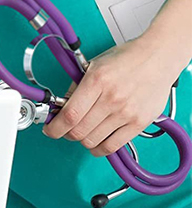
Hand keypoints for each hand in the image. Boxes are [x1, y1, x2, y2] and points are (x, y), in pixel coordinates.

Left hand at [42, 37, 175, 156]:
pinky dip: (100, 148)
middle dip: (65, 133)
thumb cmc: (125, 59)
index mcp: (96, 80)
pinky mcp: (139, 123)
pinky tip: (95, 143)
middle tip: (62, 130)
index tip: (49, 129)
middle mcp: (111, 98)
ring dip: (81, 140)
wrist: (157, 58)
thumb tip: (60, 106)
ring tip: (80, 133)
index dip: (55, 127)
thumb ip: (76, 86)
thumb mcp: (93, 65)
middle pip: (79, 130)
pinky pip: (114, 145)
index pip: (70, 114)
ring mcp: (126, 113)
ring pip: (94, 140)